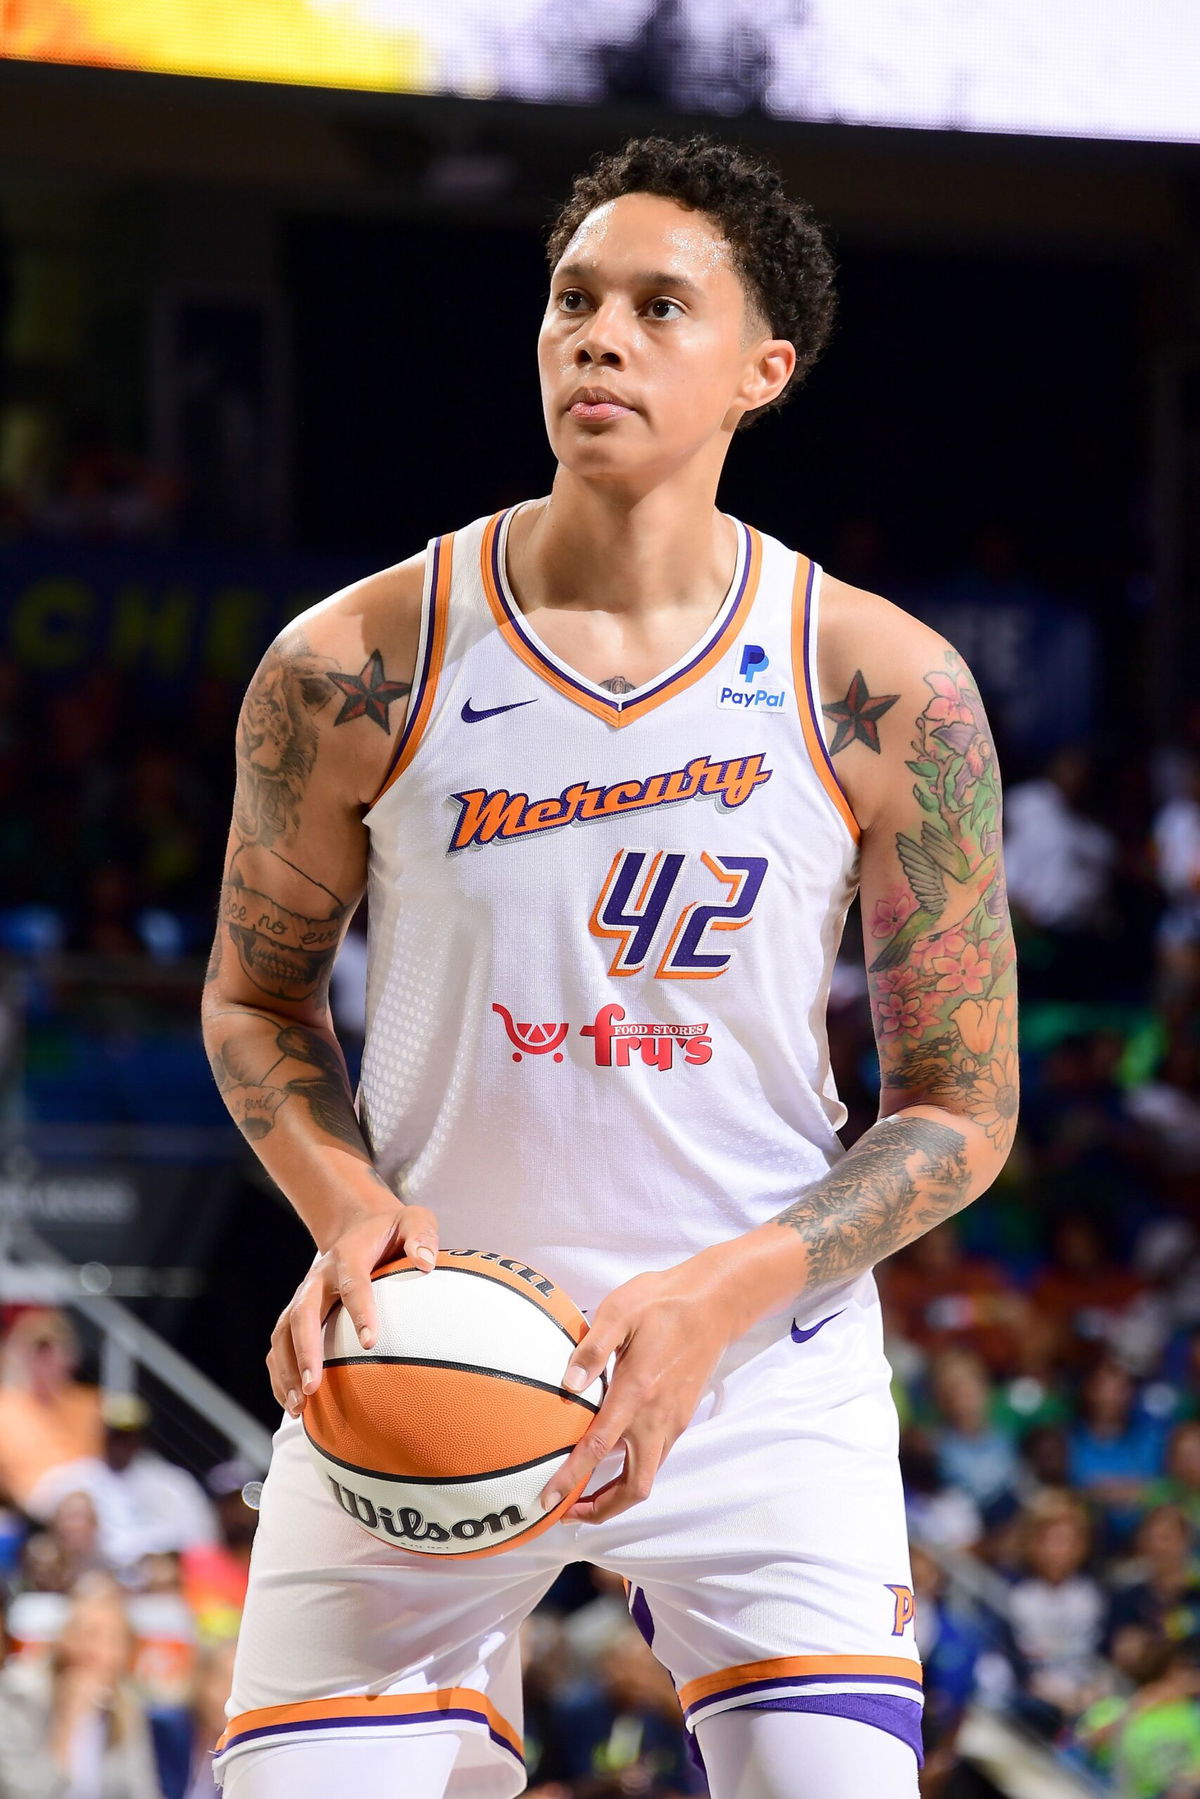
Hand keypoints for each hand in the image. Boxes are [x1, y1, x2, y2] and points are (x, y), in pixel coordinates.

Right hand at [268, 1199, 438, 1415]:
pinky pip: (279, 1346)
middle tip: (314, 1387)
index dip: (360, 1312)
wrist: (358, 1225)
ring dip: (286, 1371)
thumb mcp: (413, 1221)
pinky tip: (294, 1405)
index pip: (353, 1284)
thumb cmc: (392, 1231)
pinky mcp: (295, 1313)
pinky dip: (280, 1375)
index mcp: (348, 1255)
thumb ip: (421, 1236)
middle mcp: (317, 1278)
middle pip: (303, 1314)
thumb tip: (426, 1263)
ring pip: (283, 1335)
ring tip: (299, 1407)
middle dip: (305, 1351)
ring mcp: (302, 1297)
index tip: (371, 1342)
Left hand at [538, 1248, 742, 1524]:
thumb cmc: (663, 1301)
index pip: (598, 1449)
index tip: (546, 1502)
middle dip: (601, 1509)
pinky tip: (613, 1456)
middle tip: (567, 1510)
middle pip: (634, 1487)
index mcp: (636, 1393)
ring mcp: (672, 1419)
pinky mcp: (681, 1415)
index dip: (571, 1480)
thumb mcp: (620, 1312)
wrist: (715, 1302)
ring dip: (617, 1494)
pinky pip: (656, 1456)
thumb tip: (566, 1383)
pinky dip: (633, 1470)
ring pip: (647, 1476)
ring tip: (585, 1493)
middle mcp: (657, 1417)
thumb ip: (592, 1349)